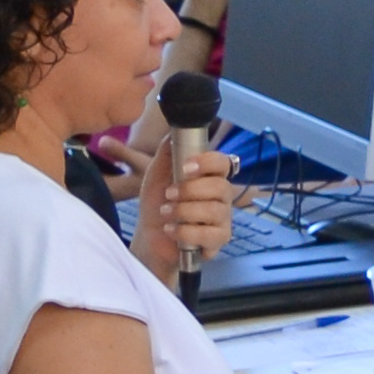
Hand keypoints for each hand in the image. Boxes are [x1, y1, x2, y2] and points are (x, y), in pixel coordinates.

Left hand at [119, 141, 237, 277]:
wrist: (149, 237)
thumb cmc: (157, 204)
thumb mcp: (156, 175)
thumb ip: (166, 154)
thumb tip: (173, 133)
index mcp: (210, 177)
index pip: (223, 163)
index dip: (208, 163)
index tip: (186, 167)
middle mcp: (222, 197)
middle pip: (221, 187)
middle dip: (190, 190)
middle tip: (169, 194)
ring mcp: (223, 219)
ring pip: (215, 210)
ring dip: (184, 211)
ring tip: (165, 213)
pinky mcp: (219, 240)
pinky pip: (210, 234)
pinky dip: (185, 232)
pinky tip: (171, 230)